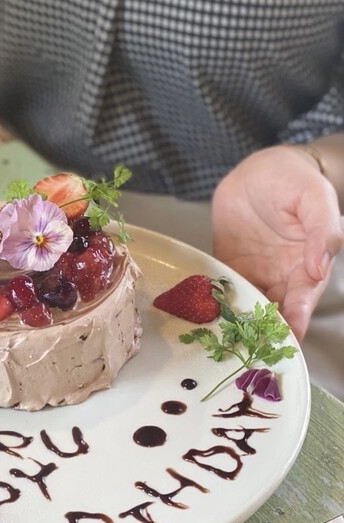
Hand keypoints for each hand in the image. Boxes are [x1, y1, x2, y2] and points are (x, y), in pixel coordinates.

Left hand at [212, 145, 343, 339]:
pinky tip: (200, 318)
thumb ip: (322, 229)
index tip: (286, 339)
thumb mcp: (315, 197)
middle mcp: (280, 274)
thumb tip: (319, 264)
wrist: (261, 169)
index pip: (302, 299)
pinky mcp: (228, 263)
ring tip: (221, 344)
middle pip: (273, 310)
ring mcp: (253, 271)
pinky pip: (219, 287)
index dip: (295, 319)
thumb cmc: (295, 180)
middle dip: (262, 332)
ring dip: (235, 323)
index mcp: (306, 264)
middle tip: (247, 353)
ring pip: (246, 303)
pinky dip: (212, 302)